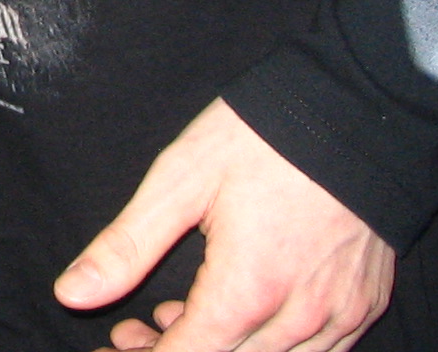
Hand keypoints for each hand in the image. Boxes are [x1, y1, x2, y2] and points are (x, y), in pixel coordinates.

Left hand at [53, 98, 394, 351]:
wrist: (358, 109)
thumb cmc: (263, 138)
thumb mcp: (181, 178)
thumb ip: (127, 245)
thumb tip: (72, 293)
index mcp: (248, 289)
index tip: (112, 343)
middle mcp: (300, 318)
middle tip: (132, 328)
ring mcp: (341, 317)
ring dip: (220, 350)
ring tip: (177, 314)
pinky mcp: (364, 306)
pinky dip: (268, 346)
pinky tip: (238, 312)